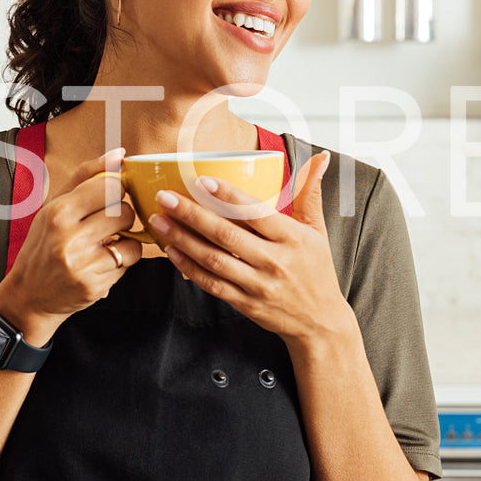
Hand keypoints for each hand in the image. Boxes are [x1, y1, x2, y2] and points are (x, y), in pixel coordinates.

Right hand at [0, 149, 143, 336]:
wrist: (29, 294)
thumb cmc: (42, 245)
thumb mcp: (53, 206)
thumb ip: (86, 177)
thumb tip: (119, 154)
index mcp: (58, 212)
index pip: (110, 186)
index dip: (115, 191)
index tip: (108, 198)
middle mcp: (69, 237)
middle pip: (124, 212)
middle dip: (121, 217)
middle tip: (105, 224)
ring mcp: (83, 264)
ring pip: (132, 240)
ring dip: (124, 241)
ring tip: (104, 244)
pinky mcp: (95, 286)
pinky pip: (127, 264)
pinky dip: (120, 262)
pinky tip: (101, 262)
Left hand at [146, 152, 355, 350]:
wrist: (320, 322)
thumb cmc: (316, 270)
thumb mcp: (317, 231)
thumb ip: (310, 194)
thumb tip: (321, 158)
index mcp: (292, 239)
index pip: (256, 213)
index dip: (229, 196)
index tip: (203, 181)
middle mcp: (274, 261)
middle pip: (226, 235)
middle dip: (192, 214)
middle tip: (165, 197)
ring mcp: (257, 284)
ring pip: (213, 259)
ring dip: (182, 239)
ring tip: (159, 220)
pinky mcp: (244, 303)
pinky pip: (211, 284)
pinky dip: (188, 267)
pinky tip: (171, 251)